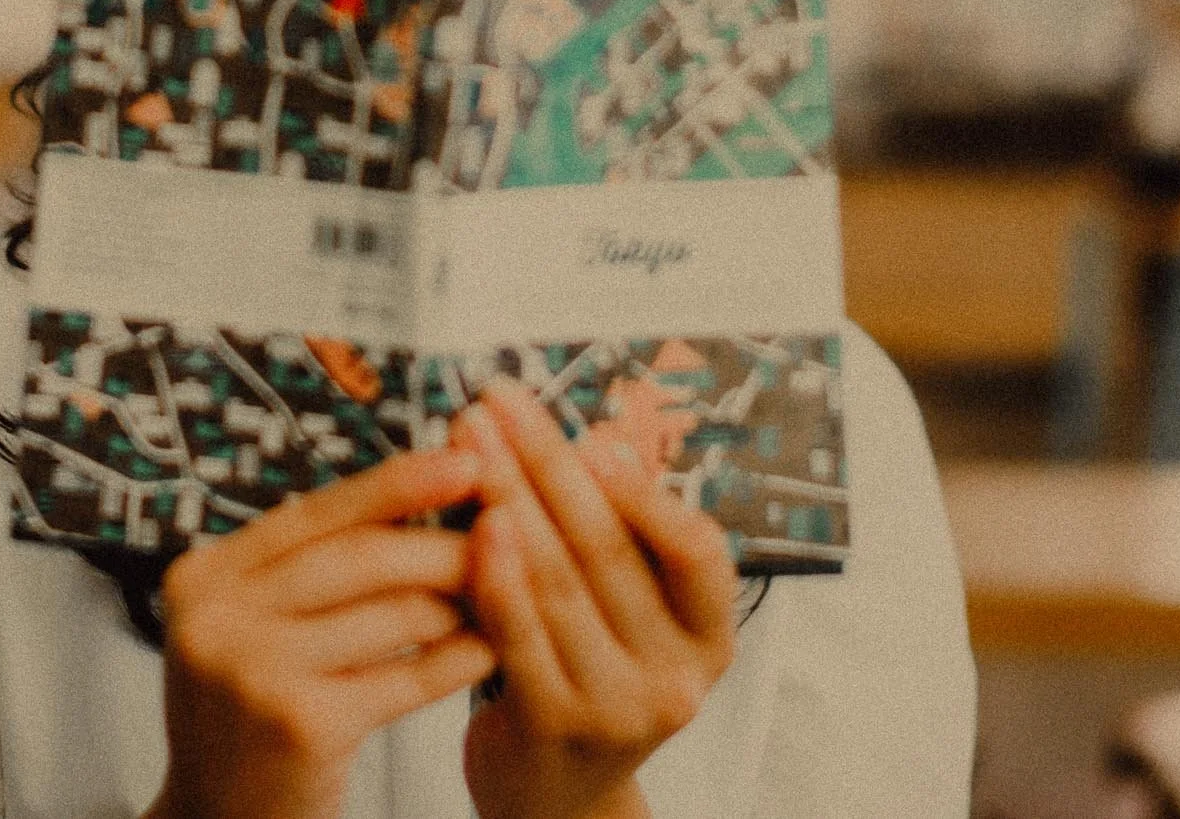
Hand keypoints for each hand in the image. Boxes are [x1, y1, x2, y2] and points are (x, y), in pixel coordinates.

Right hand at [148, 446, 496, 818]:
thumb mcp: (255, 627)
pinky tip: (489, 652)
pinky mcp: (301, 727)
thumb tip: (421, 483)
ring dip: (460, 605)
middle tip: (508, 533)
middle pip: (361, 558)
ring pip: (393, 615)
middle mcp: (217, 618)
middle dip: (444, 546)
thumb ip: (313, 565)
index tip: (467, 460)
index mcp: (204, 576)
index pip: (318, 513)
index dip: (398, 483)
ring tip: (501, 597)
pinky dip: (457, 661)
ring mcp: (253, 673)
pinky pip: (406, 677)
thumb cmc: (259, 714)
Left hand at [453, 380, 740, 818]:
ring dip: (508, 494)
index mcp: (709, 636)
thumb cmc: (589, 674)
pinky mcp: (555, 730)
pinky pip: (519, 636)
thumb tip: (604, 441)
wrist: (556, 797)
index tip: (592, 433)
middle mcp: (677, 676)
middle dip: (546, 461)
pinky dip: (495, 574)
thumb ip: (621, 538)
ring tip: (470, 438)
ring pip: (558, 581)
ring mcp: (618, 708)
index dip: (645, 490)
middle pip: (607, 548)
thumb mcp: (631, 615)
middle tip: (498, 401)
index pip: (698, 551)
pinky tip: (474, 523)